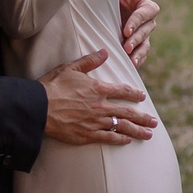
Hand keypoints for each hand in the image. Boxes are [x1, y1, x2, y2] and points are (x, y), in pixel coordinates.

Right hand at [40, 49, 156, 146]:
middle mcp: (100, 106)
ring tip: (149, 134)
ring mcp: (95, 122)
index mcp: (98, 89)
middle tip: (154, 122)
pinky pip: (108, 138)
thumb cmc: (52, 86)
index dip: (134, 94)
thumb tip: (105, 52)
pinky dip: (119, 139)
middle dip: (143, 117)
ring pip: (121, 127)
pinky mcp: (87, 135)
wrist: (38, 108)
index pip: (122, 91)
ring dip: (137, 131)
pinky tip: (127, 140)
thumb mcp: (71, 69)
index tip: (142, 97)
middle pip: (127, 112)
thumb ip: (90, 61)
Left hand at [117, 0, 161, 66]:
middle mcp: (148, 22)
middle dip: (136, 39)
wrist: (108, 12)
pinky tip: (130, 66)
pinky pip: (141, 56)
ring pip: (145, 46)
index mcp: (146, 6)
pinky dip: (137, 61)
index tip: (126, 30)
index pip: (146, 13)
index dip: (137, 21)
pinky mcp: (139, 47)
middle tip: (126, 47)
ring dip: (138, 53)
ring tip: (131, 61)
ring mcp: (144, 36)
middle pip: (146, 31)